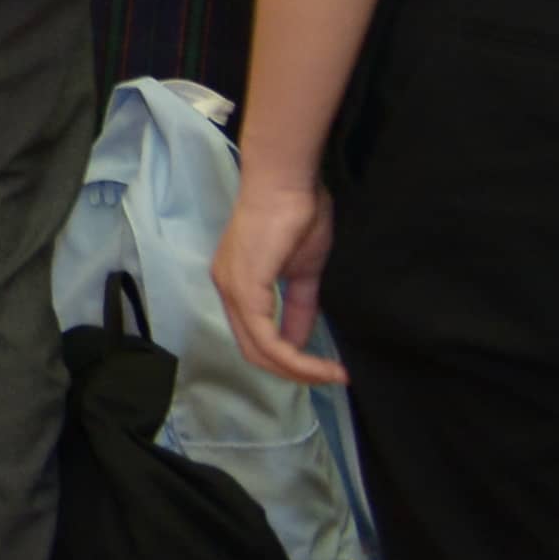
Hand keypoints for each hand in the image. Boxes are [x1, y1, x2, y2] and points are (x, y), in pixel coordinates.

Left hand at [211, 173, 349, 388]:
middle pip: (254, 351)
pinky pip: (267, 338)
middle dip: (294, 372)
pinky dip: (296, 358)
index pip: (255, 338)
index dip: (290, 360)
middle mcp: (226, 290)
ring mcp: (231, 289)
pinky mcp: (244, 289)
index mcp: (237, 285)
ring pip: (259, 350)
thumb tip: (301, 341)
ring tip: (332, 374)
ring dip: (298, 370)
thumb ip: (299, 307)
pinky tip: (322, 364)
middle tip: (331, 377)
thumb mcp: (303, 272)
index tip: (328, 369)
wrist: (289, 183)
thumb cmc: (298, 216)